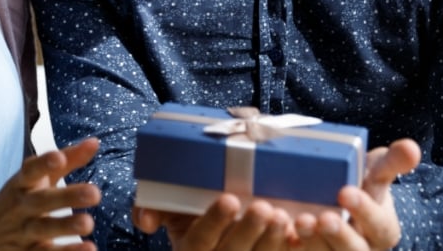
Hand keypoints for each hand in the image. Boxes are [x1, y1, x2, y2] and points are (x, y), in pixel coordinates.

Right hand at [0, 137, 101, 250]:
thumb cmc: (18, 199)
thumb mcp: (36, 178)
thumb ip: (68, 159)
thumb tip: (95, 141)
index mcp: (22, 183)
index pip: (30, 170)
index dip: (43, 163)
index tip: (58, 157)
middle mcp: (21, 207)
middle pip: (42, 201)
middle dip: (68, 196)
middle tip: (95, 193)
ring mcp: (23, 232)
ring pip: (44, 229)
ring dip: (66, 227)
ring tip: (88, 223)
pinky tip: (89, 249)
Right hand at [134, 195, 293, 250]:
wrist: (213, 242)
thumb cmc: (192, 220)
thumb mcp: (168, 213)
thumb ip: (151, 209)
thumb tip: (145, 221)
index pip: (200, 240)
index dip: (213, 221)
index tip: (229, 199)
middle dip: (248, 232)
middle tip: (263, 208)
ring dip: (271, 243)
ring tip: (282, 218)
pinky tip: (297, 238)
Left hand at [289, 138, 421, 250]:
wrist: (335, 200)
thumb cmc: (360, 185)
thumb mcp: (377, 171)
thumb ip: (393, 161)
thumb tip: (411, 148)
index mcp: (382, 229)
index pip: (379, 225)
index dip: (365, 210)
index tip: (346, 191)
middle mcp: (362, 248)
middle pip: (354, 250)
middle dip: (339, 234)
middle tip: (323, 217)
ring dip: (312, 241)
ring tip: (297, 220)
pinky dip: (290, 244)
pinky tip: (279, 227)